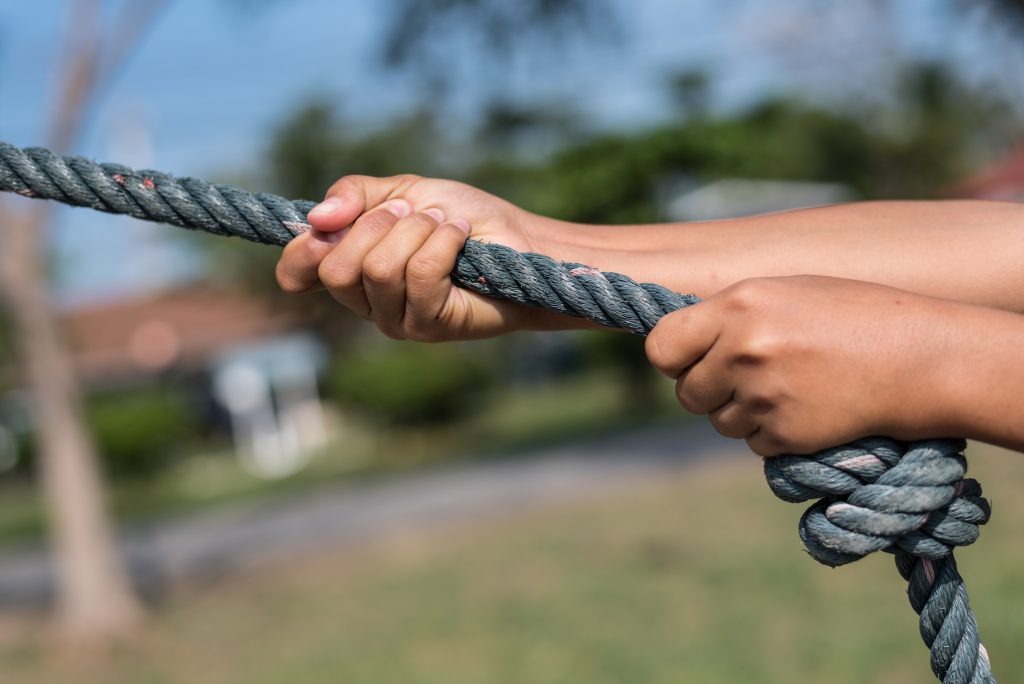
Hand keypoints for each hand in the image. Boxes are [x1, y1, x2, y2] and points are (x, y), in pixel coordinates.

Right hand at [276, 174, 579, 339]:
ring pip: (379, 271)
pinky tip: (460, 236)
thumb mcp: (404, 191)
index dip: (301, 250)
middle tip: (413, 212)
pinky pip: (419, 275)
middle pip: (336, 269)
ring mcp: (394, 318)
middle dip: (376, 227)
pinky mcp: (428, 326)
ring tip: (445, 224)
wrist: (519, 241)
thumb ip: (355, 196)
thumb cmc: (462, 218)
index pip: (295, 274)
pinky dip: (441, 242)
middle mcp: (365, 300)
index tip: (329, 223)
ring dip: (417, 231)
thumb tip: (318, 218)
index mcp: (350, 267)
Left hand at [645, 276, 960, 455]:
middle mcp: (743, 350)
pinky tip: (807, 406)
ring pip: (719, 421)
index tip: (690, 360)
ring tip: (788, 387)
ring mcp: (763, 395)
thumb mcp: (783, 293)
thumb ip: (727, 316)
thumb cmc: (851, 316)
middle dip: (709, 390)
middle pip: (687, 393)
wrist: (918, 358)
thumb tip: (678, 343)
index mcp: (738, 305)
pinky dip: (772, 433)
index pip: (661, 347)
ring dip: (742, 413)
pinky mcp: (785, 434)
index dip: (673, 359)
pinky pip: (753, 442)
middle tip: (747, 377)